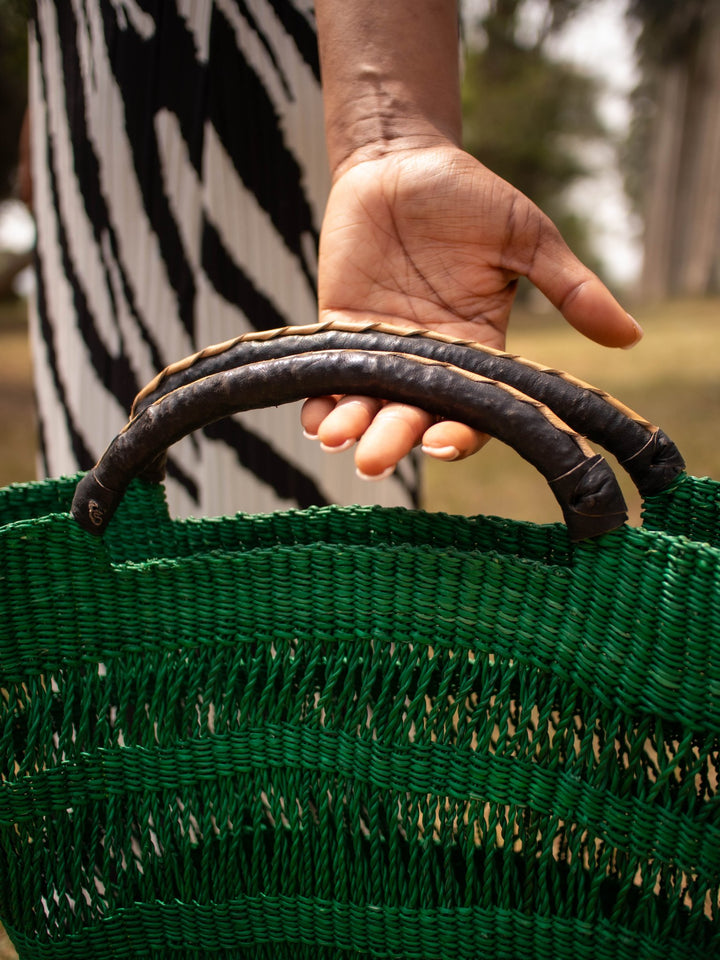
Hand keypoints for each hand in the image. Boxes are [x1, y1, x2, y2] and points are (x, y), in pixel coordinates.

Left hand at [301, 142, 641, 478]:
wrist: (400, 159)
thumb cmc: (469, 194)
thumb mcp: (527, 238)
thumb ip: (570, 289)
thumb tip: (632, 336)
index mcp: (478, 348)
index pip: (473, 409)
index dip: (460, 432)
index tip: (443, 438)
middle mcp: (430, 361)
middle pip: (412, 417)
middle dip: (394, 439)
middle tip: (375, 457)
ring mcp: (383, 351)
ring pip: (368, 405)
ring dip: (352, 427)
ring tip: (339, 435)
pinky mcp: (341, 332)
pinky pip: (329, 376)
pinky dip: (320, 400)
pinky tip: (315, 418)